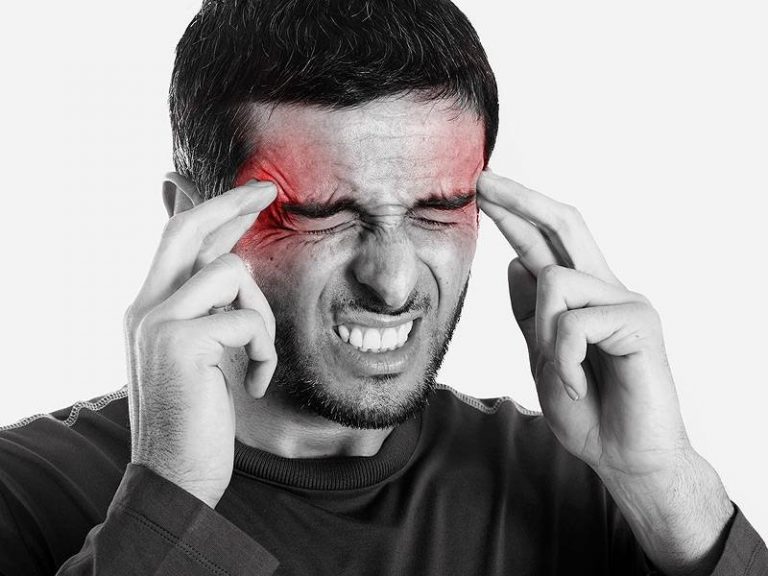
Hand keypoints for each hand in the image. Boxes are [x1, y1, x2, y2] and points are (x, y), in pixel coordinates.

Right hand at [124, 179, 277, 508]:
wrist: (175, 477)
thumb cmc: (195, 421)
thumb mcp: (200, 358)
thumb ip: (209, 314)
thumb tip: (235, 276)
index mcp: (149, 309)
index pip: (179, 242)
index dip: (215, 211)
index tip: (250, 194)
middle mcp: (145, 308)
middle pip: (187, 230)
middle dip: (230, 204)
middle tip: (267, 191)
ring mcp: (157, 322)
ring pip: (232, 273)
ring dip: (261, 316)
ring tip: (256, 360)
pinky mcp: (180, 341)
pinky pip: (248, 320)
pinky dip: (264, 352)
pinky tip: (252, 384)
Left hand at [477, 171, 731, 573]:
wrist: (625, 457)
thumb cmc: (587, 408)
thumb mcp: (543, 354)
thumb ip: (530, 313)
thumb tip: (514, 263)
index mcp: (581, 295)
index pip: (544, 243)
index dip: (514, 213)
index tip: (482, 190)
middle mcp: (606, 287)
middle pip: (565, 224)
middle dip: (521, 200)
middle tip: (483, 182)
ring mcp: (626, 302)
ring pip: (555, 282)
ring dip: (544, 335)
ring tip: (563, 375)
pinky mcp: (641, 324)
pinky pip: (576, 322)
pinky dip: (565, 359)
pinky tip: (579, 385)